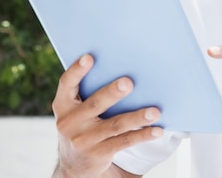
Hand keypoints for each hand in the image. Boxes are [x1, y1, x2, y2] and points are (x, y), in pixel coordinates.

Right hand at [52, 54, 163, 177]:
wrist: (74, 164)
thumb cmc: (82, 123)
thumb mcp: (76, 109)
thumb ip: (89, 91)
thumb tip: (124, 65)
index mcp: (63, 105)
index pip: (66, 84)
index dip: (76, 70)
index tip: (89, 57)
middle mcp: (69, 123)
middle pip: (95, 104)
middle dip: (112, 93)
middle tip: (129, 82)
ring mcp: (84, 140)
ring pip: (114, 125)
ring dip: (137, 117)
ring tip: (155, 111)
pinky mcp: (99, 153)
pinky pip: (124, 142)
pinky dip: (143, 135)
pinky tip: (158, 130)